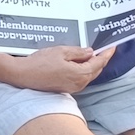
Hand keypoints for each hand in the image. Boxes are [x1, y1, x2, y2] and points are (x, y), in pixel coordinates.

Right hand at [0, 44, 115, 93]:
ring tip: (93, 53)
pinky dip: (84, 70)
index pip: (99, 62)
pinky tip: (80, 62)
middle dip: (101, 59)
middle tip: (105, 48)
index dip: (107, 53)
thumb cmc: (39, 63)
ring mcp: (72, 87)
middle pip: (96, 70)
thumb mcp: (61, 51)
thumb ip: (78, 52)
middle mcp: (79, 83)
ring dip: (92, 65)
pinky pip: (80, 78)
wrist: (22, 75)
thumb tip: (90, 52)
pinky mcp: (66, 88)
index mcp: (80, 74)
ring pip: (89, 75)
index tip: (112, 46)